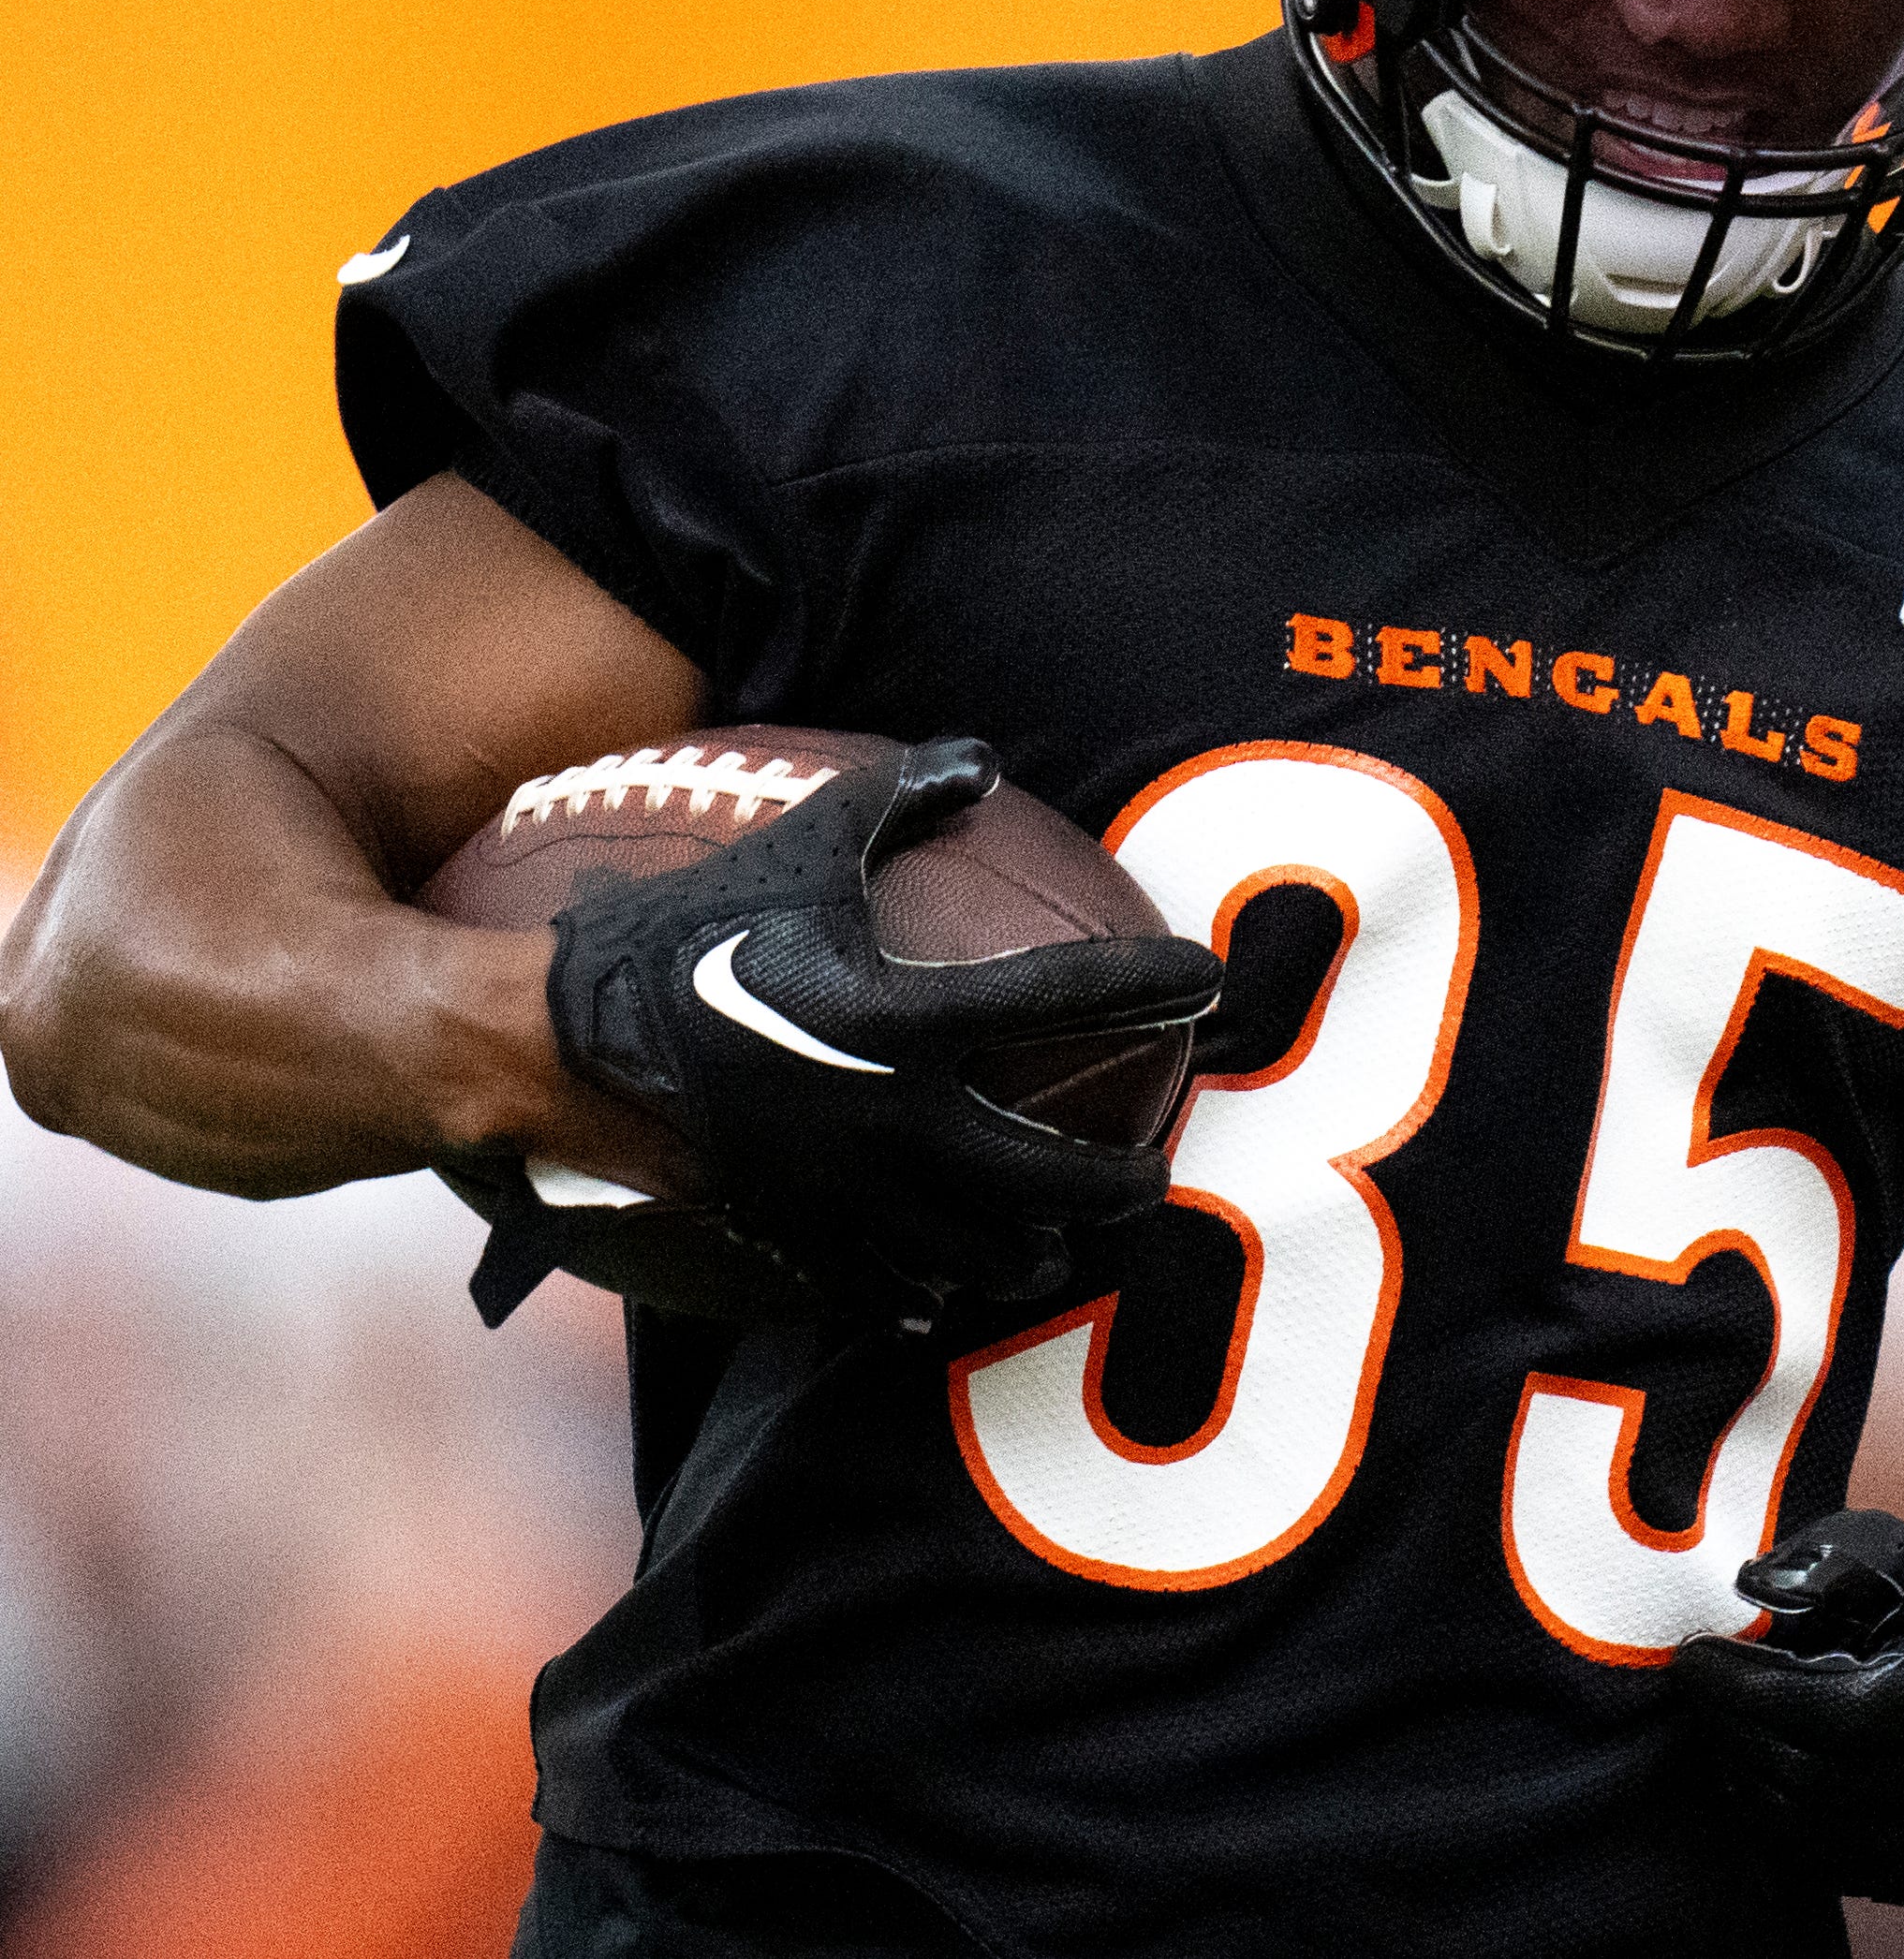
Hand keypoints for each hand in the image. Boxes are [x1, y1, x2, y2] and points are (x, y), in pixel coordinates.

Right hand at [534, 737, 1220, 1321]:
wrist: (551, 1049)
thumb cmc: (679, 938)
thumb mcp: (792, 848)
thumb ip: (896, 798)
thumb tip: (982, 757)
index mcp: (904, 1018)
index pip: (1066, 1000)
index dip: (1152, 984)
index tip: (1207, 979)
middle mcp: (894, 1119)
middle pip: (1055, 1174)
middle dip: (1123, 1182)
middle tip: (1155, 1171)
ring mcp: (848, 1194)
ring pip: (983, 1255)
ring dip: (1037, 1253)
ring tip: (1062, 1241)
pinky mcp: (796, 1240)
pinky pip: (887, 1289)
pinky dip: (927, 1291)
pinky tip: (948, 1291)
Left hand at [1675, 1508, 1903, 1903]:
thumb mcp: (1896, 1548)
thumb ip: (1830, 1554)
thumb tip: (1753, 1590)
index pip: (1845, 1713)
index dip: (1754, 1692)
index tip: (1695, 1658)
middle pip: (1822, 1785)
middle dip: (1739, 1736)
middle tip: (1700, 1693)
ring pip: (1815, 1838)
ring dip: (1749, 1782)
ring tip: (1727, 1726)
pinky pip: (1825, 1871)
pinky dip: (1775, 1824)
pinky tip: (1760, 1769)